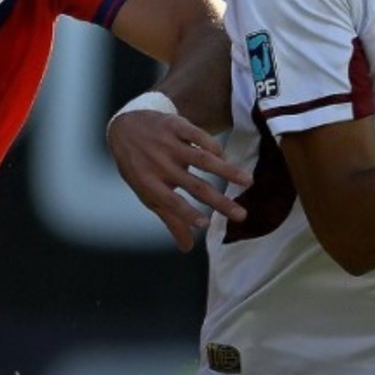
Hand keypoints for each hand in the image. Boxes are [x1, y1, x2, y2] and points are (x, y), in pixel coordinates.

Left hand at [106, 110, 251, 251]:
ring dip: (227, 171)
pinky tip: (226, 158)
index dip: (187, 214)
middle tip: (242, 215)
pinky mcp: (177, 125)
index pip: (171, 202)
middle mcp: (159, 164)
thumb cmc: (141, 167)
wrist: (126, 127)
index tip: (206, 225)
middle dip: (220, 201)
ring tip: (248, 181)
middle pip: (195, 185)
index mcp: (149, 183)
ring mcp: (169, 144)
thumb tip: (187, 248)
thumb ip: (170, 218)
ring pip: (203, 159)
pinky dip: (215, 148)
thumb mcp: (148, 192)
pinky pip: (200, 136)